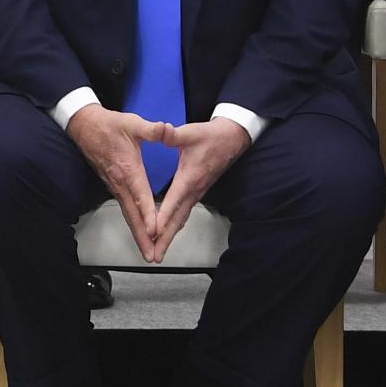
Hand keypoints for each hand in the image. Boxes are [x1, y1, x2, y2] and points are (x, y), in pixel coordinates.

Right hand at [64, 103, 160, 254]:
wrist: (84, 126)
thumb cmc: (109, 125)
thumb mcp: (132, 123)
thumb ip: (151, 129)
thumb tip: (167, 129)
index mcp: (128, 168)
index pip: (140, 195)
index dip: (148, 213)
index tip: (155, 230)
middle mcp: (120, 182)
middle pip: (132, 214)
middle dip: (142, 236)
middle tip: (152, 255)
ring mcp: (115, 186)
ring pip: (127, 215)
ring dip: (138, 234)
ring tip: (148, 251)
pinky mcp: (113, 186)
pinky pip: (124, 209)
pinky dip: (133, 224)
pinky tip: (140, 232)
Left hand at [144, 116, 252, 260]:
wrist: (232, 138)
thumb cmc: (211, 136)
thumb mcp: (190, 133)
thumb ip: (173, 134)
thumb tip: (161, 130)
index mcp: (190, 177)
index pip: (174, 201)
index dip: (163, 216)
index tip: (153, 232)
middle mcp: (194, 190)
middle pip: (178, 219)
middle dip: (165, 239)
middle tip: (154, 256)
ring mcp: (197, 193)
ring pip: (181, 219)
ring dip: (170, 236)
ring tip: (158, 251)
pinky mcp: (198, 192)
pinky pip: (184, 214)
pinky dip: (175, 226)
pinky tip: (168, 233)